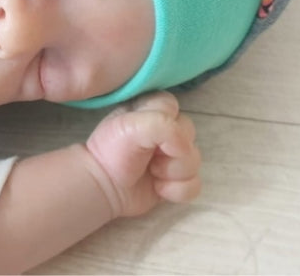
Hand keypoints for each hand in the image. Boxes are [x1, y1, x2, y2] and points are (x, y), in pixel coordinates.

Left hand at [84, 91, 201, 218]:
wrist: (104, 186)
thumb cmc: (113, 150)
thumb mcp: (133, 126)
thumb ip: (164, 126)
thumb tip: (185, 148)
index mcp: (154, 109)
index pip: (175, 108)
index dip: (165, 124)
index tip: (146, 134)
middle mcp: (166, 130)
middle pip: (190, 136)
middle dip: (172, 152)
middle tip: (149, 157)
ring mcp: (173, 155)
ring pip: (195, 162)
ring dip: (173, 173)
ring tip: (152, 173)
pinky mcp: (176, 179)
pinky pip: (195, 185)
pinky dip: (177, 191)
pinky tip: (159, 189)